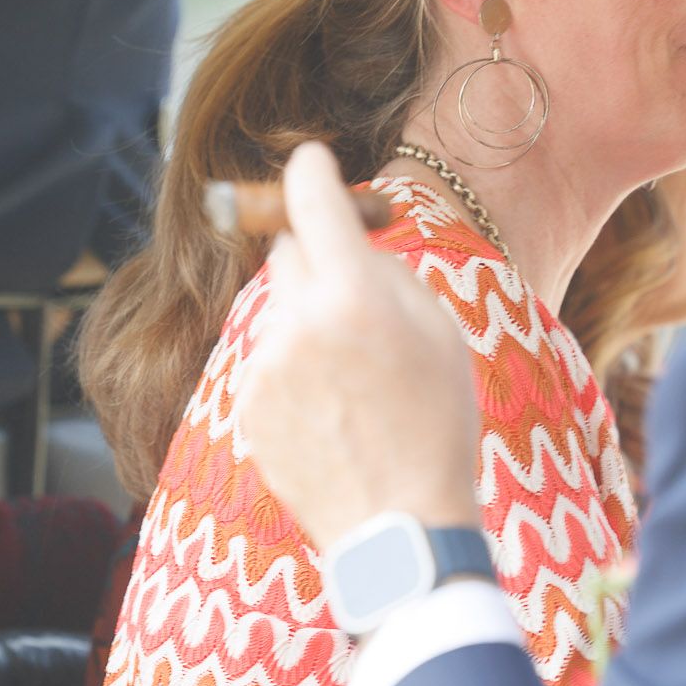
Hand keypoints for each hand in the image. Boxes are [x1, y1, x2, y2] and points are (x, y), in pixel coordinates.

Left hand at [234, 142, 483, 545]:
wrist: (399, 525)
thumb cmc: (437, 425)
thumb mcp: (438, 333)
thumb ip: (388, 273)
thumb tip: (351, 239)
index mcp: (353, 294)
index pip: (312, 202)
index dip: (310, 173)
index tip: (310, 160)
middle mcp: (298, 320)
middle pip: (286, 253)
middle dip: (316, 262)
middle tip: (355, 300)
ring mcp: (265, 365)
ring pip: (277, 313)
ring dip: (306, 325)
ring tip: (352, 384)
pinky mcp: (246, 404)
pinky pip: (267, 362)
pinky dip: (292, 373)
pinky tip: (330, 415)